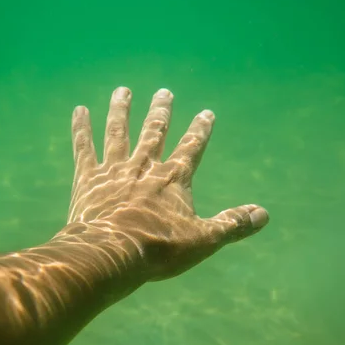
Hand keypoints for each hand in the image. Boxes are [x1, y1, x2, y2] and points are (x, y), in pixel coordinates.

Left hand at [66, 87, 268, 280]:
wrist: (112, 253)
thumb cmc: (159, 249)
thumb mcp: (204, 239)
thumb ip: (233, 223)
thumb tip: (264, 215)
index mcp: (173, 178)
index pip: (192, 147)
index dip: (201, 129)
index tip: (206, 112)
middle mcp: (144, 166)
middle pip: (154, 132)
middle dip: (160, 112)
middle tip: (163, 92)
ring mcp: (114, 169)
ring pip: (118, 132)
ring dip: (121, 110)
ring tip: (122, 91)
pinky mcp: (87, 179)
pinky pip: (84, 147)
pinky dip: (82, 128)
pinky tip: (80, 110)